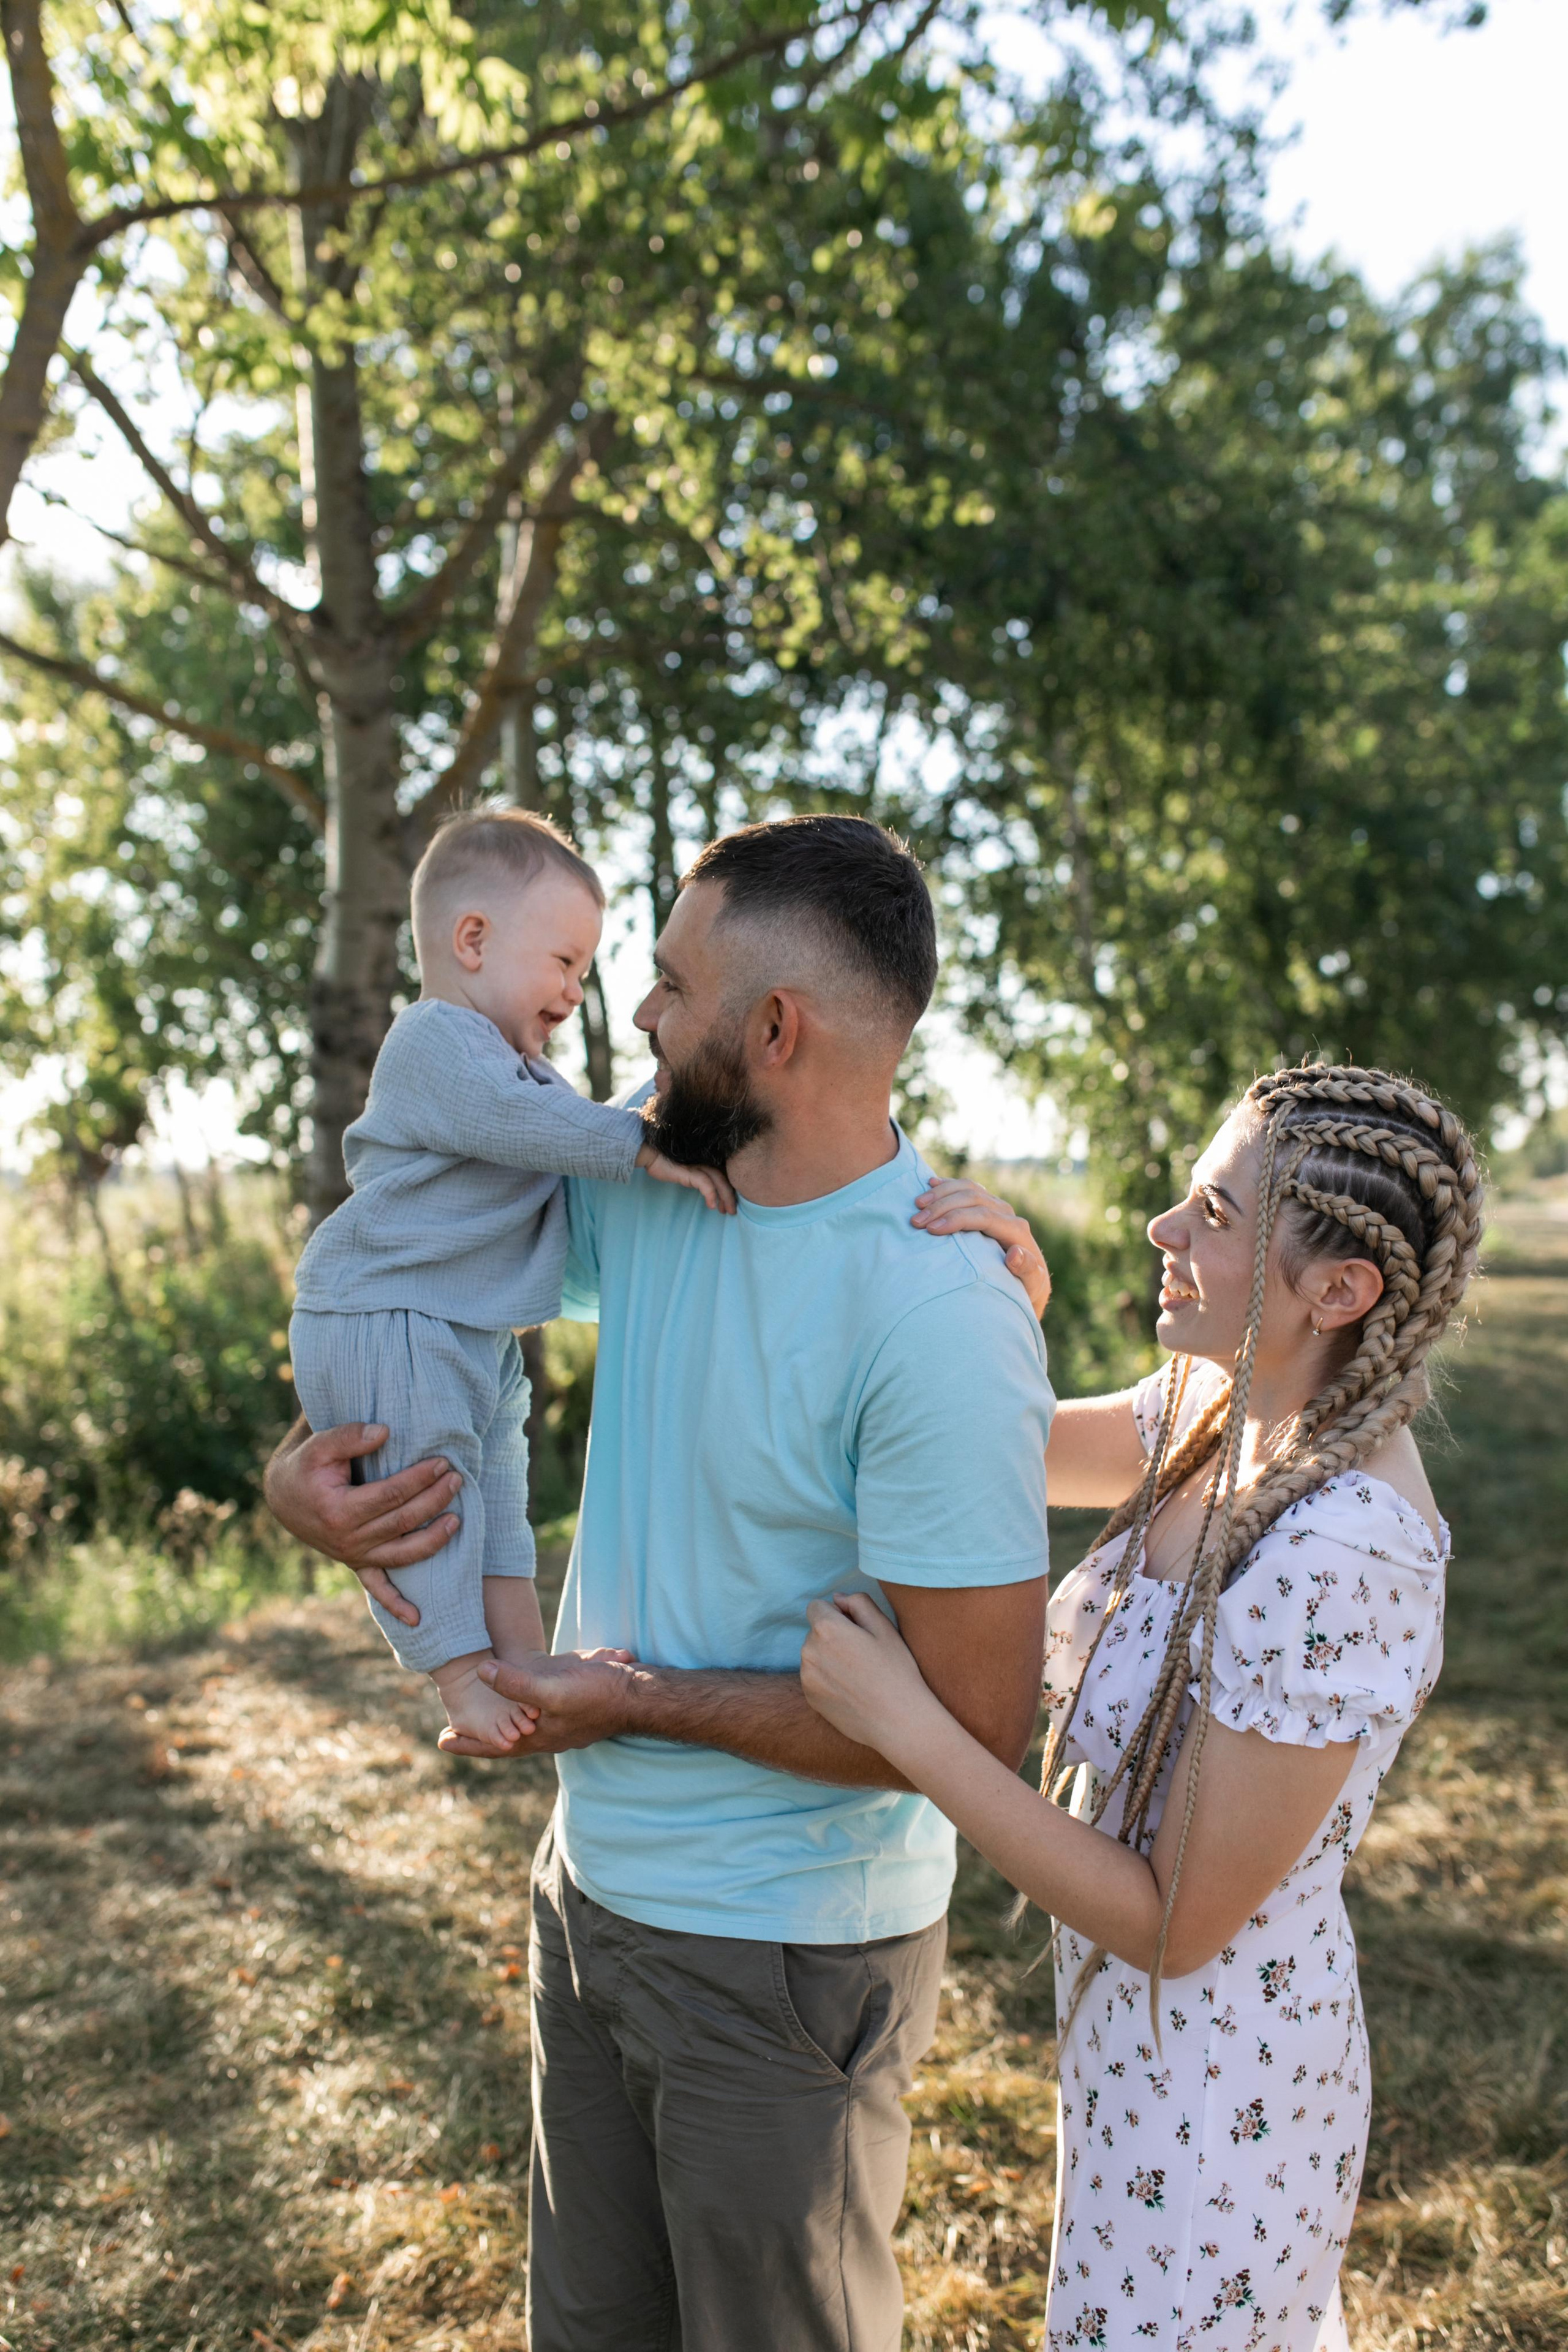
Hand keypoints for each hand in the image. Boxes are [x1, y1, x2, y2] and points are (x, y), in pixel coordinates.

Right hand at [262, 1417, 461, 1627]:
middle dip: (434, 1500)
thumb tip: (385, 1432)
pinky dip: (396, 1605)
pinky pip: (377, 1588)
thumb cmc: (306, 1466)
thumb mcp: (319, 1445)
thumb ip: (350, 1436)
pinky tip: (418, 1619)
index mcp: (339, 1511)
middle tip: (457, 1479)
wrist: (283, 1496)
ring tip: (458, 1520)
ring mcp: (353, 1556)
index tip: (442, 1462)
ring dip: (433, 1540)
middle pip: (403, 1522)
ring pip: (402, 1555)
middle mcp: (348, 1540)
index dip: (419, 1478)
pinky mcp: (355, 1564)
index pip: (392, 1495)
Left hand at [469, 1646, 640, 1754]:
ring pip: (522, 1723)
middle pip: (505, 1737)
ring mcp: (560, 1721)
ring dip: (501, 1719)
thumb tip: (482, 1674)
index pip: (494, 1745)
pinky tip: (522, 1694)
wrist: (640, 1695)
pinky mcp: (573, 1706)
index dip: (468, 1743)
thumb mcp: (552, 1689)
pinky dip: (524, 1702)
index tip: (441, 1742)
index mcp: (537, 1736)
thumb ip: (516, 1683)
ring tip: (482, 1712)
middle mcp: (546, 1732)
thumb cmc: (597, 1695)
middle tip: (452, 1733)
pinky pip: (541, 1708)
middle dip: (480, 1735)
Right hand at [636, 1142, 736, 1214]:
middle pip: (725, 1178)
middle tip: (732, 1211)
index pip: (725, 1174)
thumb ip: (697, 1176)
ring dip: (725, 1197)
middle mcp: (705, 1160)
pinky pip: (705, 1183)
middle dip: (730, 1196)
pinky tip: (711, 1206)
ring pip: (719, 1181)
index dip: (730, 1188)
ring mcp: (698, 1165)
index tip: (729, 1204)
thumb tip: (708, 1190)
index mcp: (706, 1160)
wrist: (650, 1153)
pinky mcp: (690, 1170)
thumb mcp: (686, 1170)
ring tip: (727, 1211)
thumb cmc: (666, 1162)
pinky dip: (710, 1195)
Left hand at [800, 1592, 939, 1761]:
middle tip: (863, 1654)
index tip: (857, 1630)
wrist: (898, 1721)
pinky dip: (827, 1678)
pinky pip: (814, 1677)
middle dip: (833, 1636)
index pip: (817, 1606)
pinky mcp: (810, 1697)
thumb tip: (837, 1599)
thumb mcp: (884, 1627)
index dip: (838, 1614)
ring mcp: (807, 1676)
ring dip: (829, 1657)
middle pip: (816, 1631)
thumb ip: (858, 1603)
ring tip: (858, 1674)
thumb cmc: (896, 1671)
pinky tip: (851, 1690)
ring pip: (814, 1654)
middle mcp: (809, 1651)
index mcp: (827, 1629)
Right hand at [911, 1178, 1050, 1318]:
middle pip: (972, 1199)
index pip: (984, 1216)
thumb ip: (1027, 1270)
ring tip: (917, 1204)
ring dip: (940, 1193)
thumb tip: (1015, 1253)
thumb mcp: (1032, 1284)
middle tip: (916, 1220)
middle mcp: (1006, 1214)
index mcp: (1016, 1231)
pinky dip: (947, 1185)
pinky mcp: (986, 1205)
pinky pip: (966, 1188)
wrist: (1028, 1278)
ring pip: (968, 1189)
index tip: (932, 1229)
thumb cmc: (1026, 1287)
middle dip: (942, 1207)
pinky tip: (930, 1184)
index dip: (957, 1219)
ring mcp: (996, 1206)